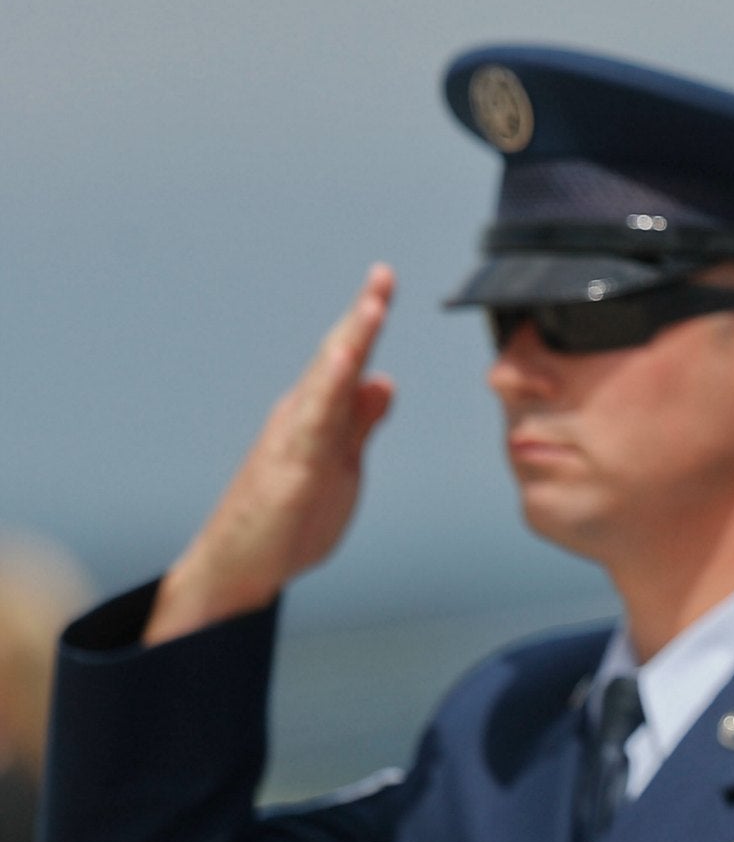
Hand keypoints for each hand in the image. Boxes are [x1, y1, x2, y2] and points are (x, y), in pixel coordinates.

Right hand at [146, 265, 398, 643]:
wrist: (241, 566)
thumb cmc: (288, 518)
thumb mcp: (342, 463)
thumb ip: (360, 423)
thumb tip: (383, 381)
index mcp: (317, 416)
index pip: (348, 361)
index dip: (368, 323)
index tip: (384, 285)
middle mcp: (301, 416)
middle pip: (336, 357)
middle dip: (361, 315)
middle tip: (383, 274)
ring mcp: (292, 439)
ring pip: (324, 381)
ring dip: (350, 341)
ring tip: (373, 305)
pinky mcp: (290, 468)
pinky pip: (312, 423)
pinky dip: (329, 392)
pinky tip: (347, 366)